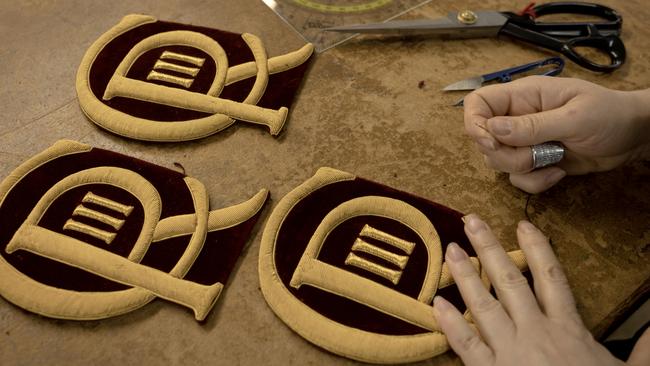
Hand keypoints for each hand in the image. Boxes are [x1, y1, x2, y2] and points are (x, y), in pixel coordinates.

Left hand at [432, 214, 649, 365]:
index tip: (522, 225)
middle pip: (510, 281)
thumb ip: (645, 348)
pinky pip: (467, 346)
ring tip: (451, 250)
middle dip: (488, 248)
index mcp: (568, 329)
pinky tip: (438, 304)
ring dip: (465, 276)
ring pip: (484, 305)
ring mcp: (510, 352)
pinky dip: (451, 325)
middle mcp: (536, 333)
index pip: (551, 278)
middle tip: (470, 221)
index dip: (537, 249)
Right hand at [463, 76, 649, 192]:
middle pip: (484, 139)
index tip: (491, 143)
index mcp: (523, 96)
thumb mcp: (574, 118)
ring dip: (521, 170)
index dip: (474, 123)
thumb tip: (492, 128)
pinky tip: (557, 172)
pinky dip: (534, 182)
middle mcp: (517, 118)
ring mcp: (524, 141)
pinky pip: (517, 178)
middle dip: (505, 156)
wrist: (633, 136)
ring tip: (552, 162)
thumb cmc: (609, 115)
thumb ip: (532, 125)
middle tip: (534, 157)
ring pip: (498, 161)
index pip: (478, 103)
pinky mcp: (534, 161)